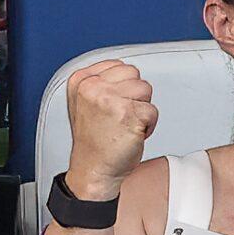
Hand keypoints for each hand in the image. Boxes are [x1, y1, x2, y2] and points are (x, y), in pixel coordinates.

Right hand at [63, 58, 156, 202]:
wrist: (93, 168)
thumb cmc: (92, 140)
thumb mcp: (83, 102)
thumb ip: (99, 82)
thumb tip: (124, 71)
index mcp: (81, 80)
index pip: (118, 65)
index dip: (122, 87)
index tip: (112, 105)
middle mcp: (93, 87)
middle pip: (134, 75)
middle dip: (133, 95)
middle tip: (119, 115)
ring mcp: (110, 99)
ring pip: (145, 90)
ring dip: (141, 109)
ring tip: (125, 124)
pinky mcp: (129, 113)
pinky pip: (153, 111)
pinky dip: (148, 126)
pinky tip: (132, 133)